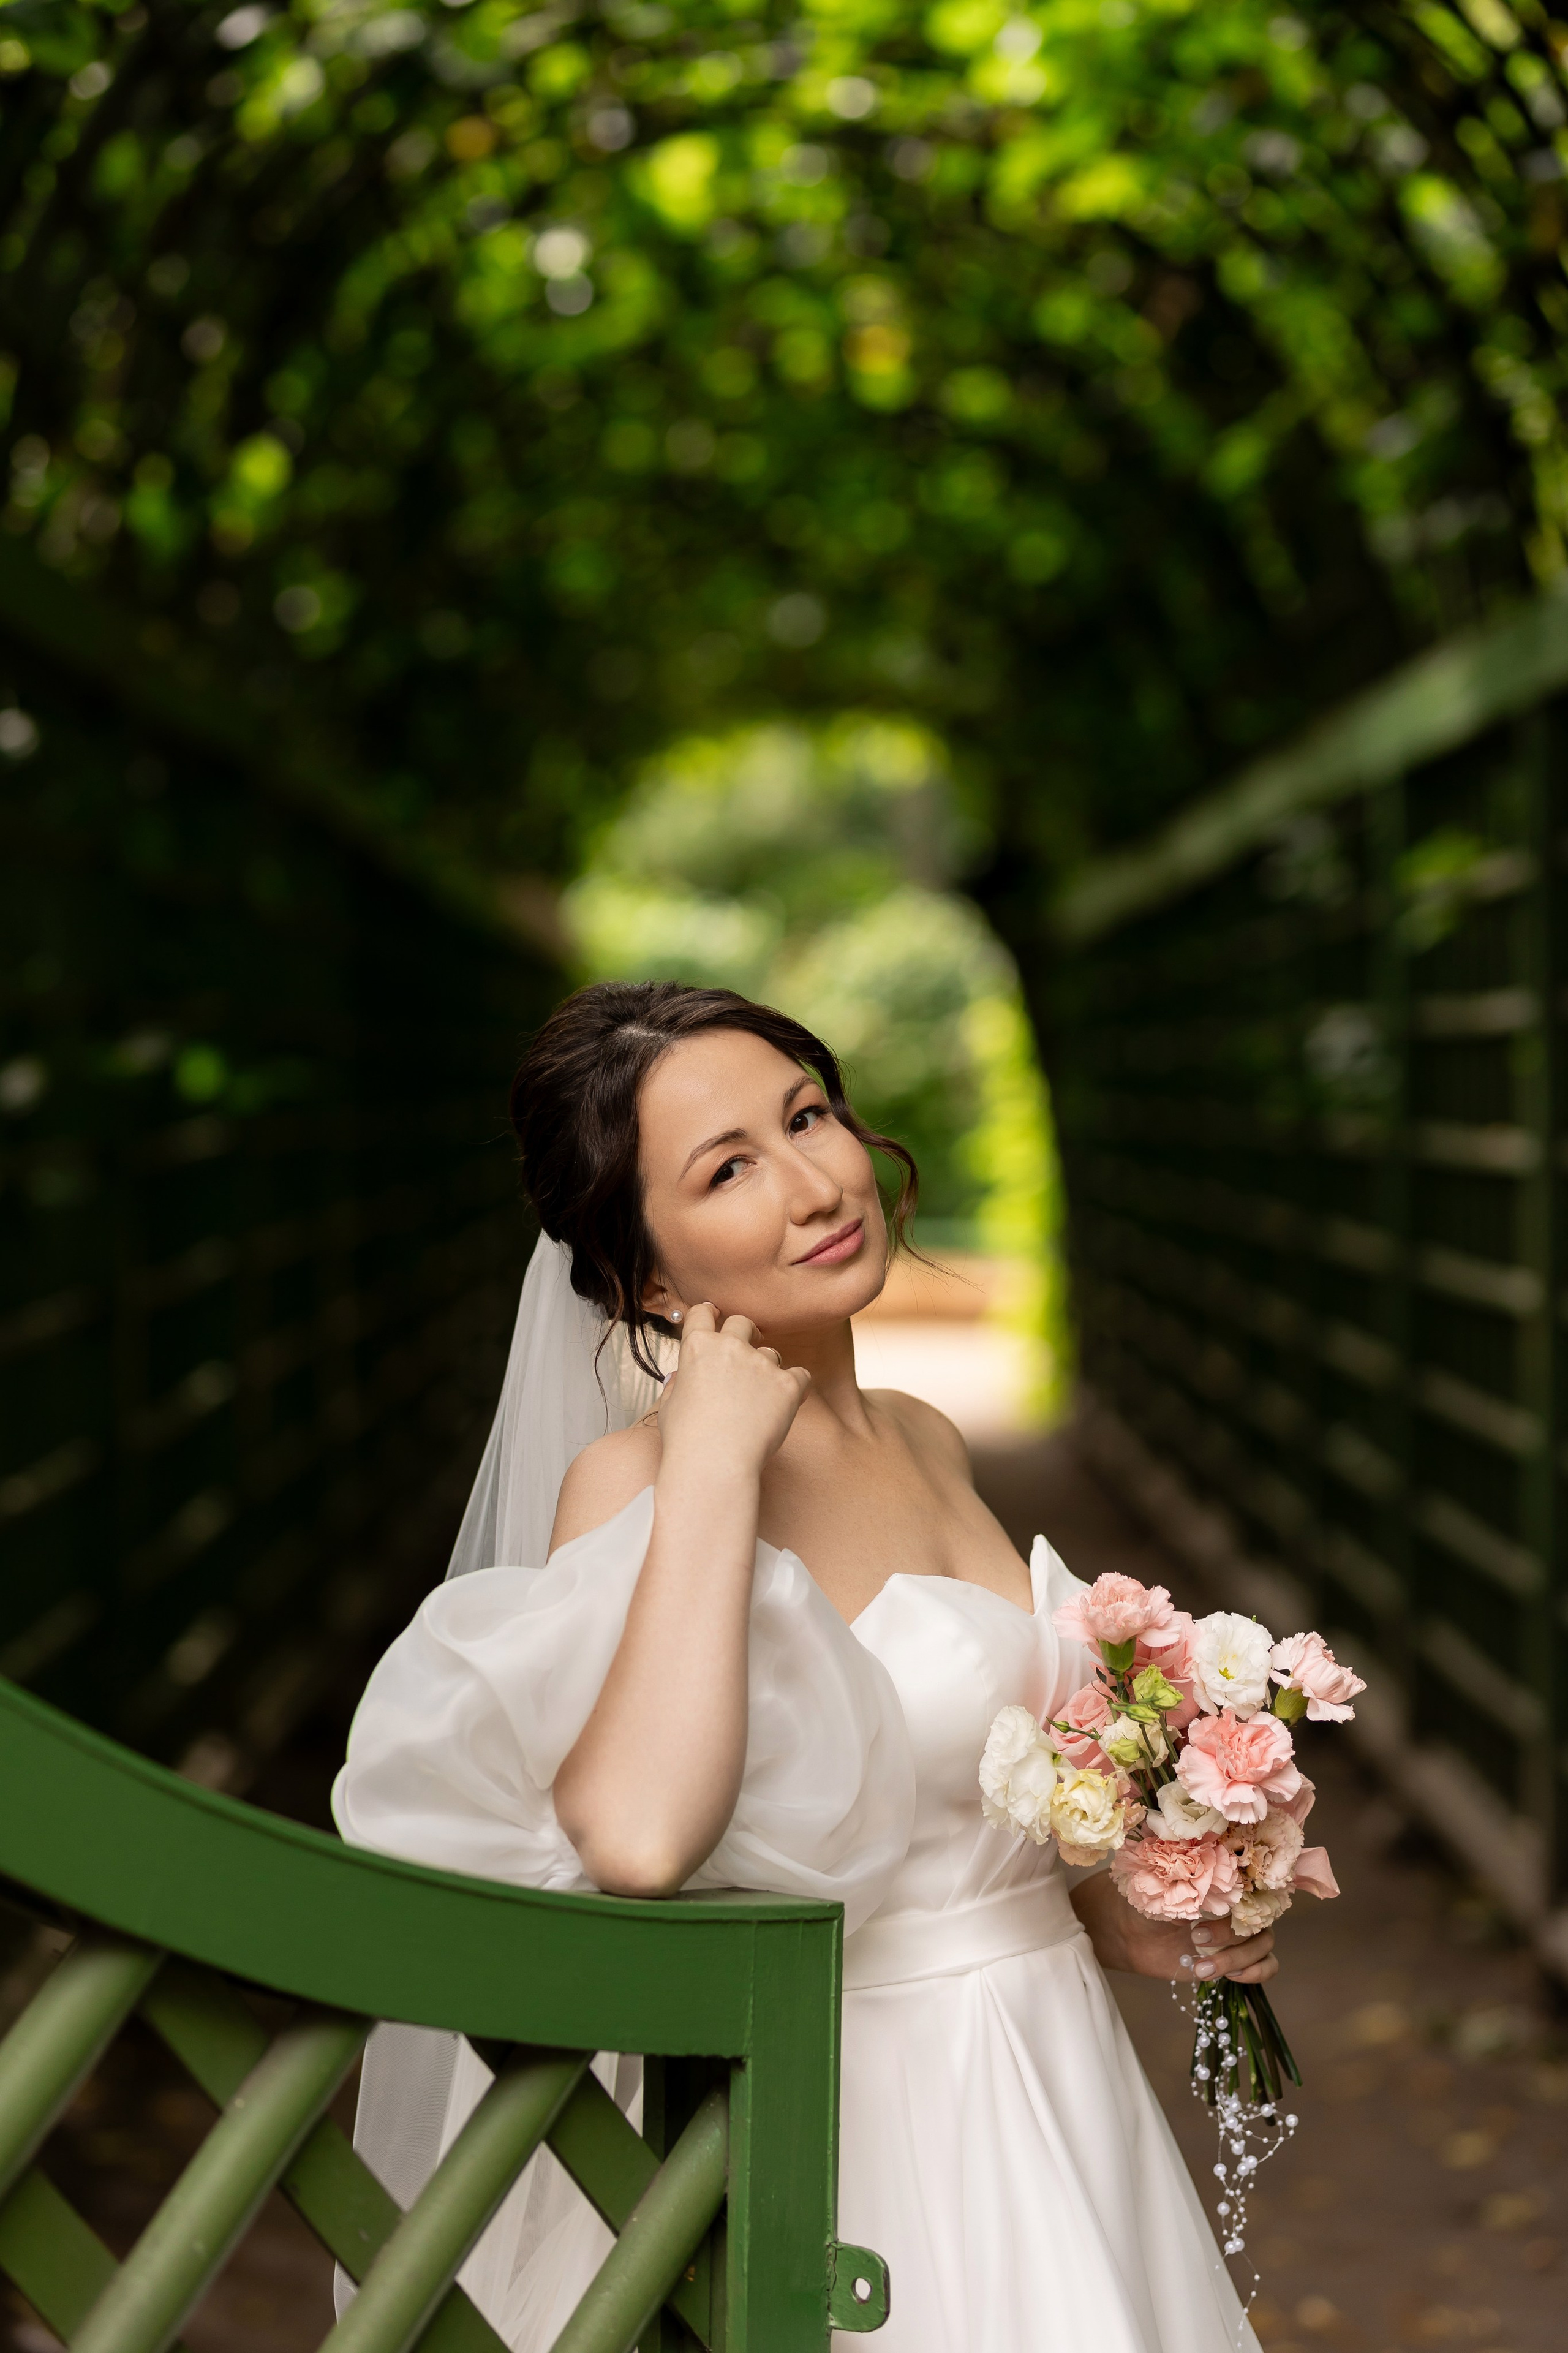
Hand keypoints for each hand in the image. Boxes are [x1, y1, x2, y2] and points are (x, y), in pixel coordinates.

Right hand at [656, 1303, 809, 1482]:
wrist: (715, 1463)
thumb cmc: (686, 1441)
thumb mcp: (669, 1407)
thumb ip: (676, 1386)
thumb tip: (678, 1378)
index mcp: (697, 1347)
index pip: (702, 1313)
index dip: (709, 1313)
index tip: (715, 1314)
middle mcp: (730, 1347)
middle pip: (743, 1323)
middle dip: (746, 1332)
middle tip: (750, 1345)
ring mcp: (761, 1363)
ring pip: (772, 1353)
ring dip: (768, 1368)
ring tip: (761, 1399)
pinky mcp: (787, 1384)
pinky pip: (801, 1375)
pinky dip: (797, 1386)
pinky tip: (790, 1402)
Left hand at [1071, 1874, 1277, 1985]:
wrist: (1127, 1930)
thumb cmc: (1143, 1896)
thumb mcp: (1157, 1882)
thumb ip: (1179, 1877)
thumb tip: (1195, 1868)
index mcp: (1222, 1878)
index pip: (1253, 1882)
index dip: (1241, 1896)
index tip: (1208, 1907)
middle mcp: (1235, 1902)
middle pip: (1259, 1916)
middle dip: (1230, 1934)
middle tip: (1195, 1938)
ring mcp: (1238, 1931)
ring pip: (1264, 1944)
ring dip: (1238, 1959)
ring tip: (1202, 1969)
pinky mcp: (1235, 1958)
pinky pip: (1267, 1965)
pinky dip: (1256, 1971)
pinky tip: (1230, 1975)